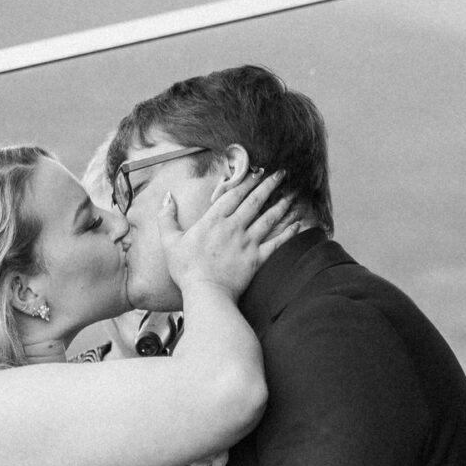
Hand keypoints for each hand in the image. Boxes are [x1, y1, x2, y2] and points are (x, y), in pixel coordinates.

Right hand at [161, 169, 294, 300]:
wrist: (206, 294)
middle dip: (270, 185)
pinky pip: (276, 243)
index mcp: (214, 219)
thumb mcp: (169, 242)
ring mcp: (247, 243)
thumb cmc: (186, 270)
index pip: (235, 193)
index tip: (259, 171)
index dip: (248, 180)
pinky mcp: (256, 260)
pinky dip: (288, 233)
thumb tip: (167, 197)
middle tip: (282, 173)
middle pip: (255, 201)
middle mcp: (234, 227)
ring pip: (269, 218)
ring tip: (293, 194)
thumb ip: (167, 217)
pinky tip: (297, 224)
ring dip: (282, 205)